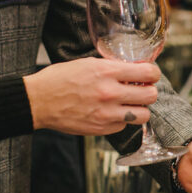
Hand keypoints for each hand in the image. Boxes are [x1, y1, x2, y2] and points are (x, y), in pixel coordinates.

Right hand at [23, 57, 158, 134]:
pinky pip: (124, 125)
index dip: (153, 73)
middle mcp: (110, 93)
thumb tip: (133, 69)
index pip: (148, 73)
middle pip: (151, 95)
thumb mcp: (88, 63)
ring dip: (140, 108)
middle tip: (142, 90)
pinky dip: (122, 119)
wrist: (38, 101)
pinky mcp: (102, 128)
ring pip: (144, 115)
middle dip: (149, 91)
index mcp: (107, 72)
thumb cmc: (60, 79)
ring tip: (130, 104)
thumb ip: (112, 67)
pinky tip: (112, 112)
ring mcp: (107, 113)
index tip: (150, 74)